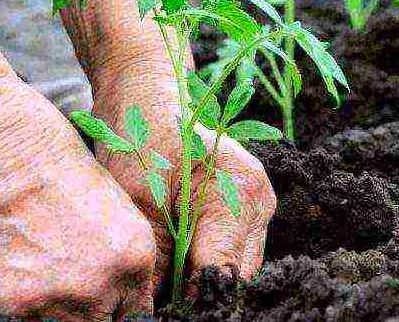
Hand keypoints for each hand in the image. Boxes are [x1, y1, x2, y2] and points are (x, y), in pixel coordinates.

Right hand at [0, 78, 156, 319]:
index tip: (105, 299)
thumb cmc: (40, 143)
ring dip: (45, 310)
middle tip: (64, 283)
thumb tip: (111, 277)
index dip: (118, 306)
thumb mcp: (105, 193)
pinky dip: (1, 305)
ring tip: (29, 273)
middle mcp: (94, 288)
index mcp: (132, 257)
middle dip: (88, 311)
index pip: (137, 314)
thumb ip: (114, 246)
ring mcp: (41, 302)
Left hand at [90, 73, 275, 295]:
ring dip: (206, 278)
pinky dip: (209, 260)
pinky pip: (235, 249)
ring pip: (239, 267)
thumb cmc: (140, 139)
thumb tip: (157, 307)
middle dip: (202, 292)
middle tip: (163, 299)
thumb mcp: (138, 204)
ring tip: (169, 281)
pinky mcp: (249, 207)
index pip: (223, 273)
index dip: (194, 300)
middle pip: (238, 275)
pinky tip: (181, 260)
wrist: (148, 98)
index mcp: (239, 194)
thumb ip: (157, 261)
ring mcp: (259, 204)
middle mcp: (259, 201)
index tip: (167, 310)